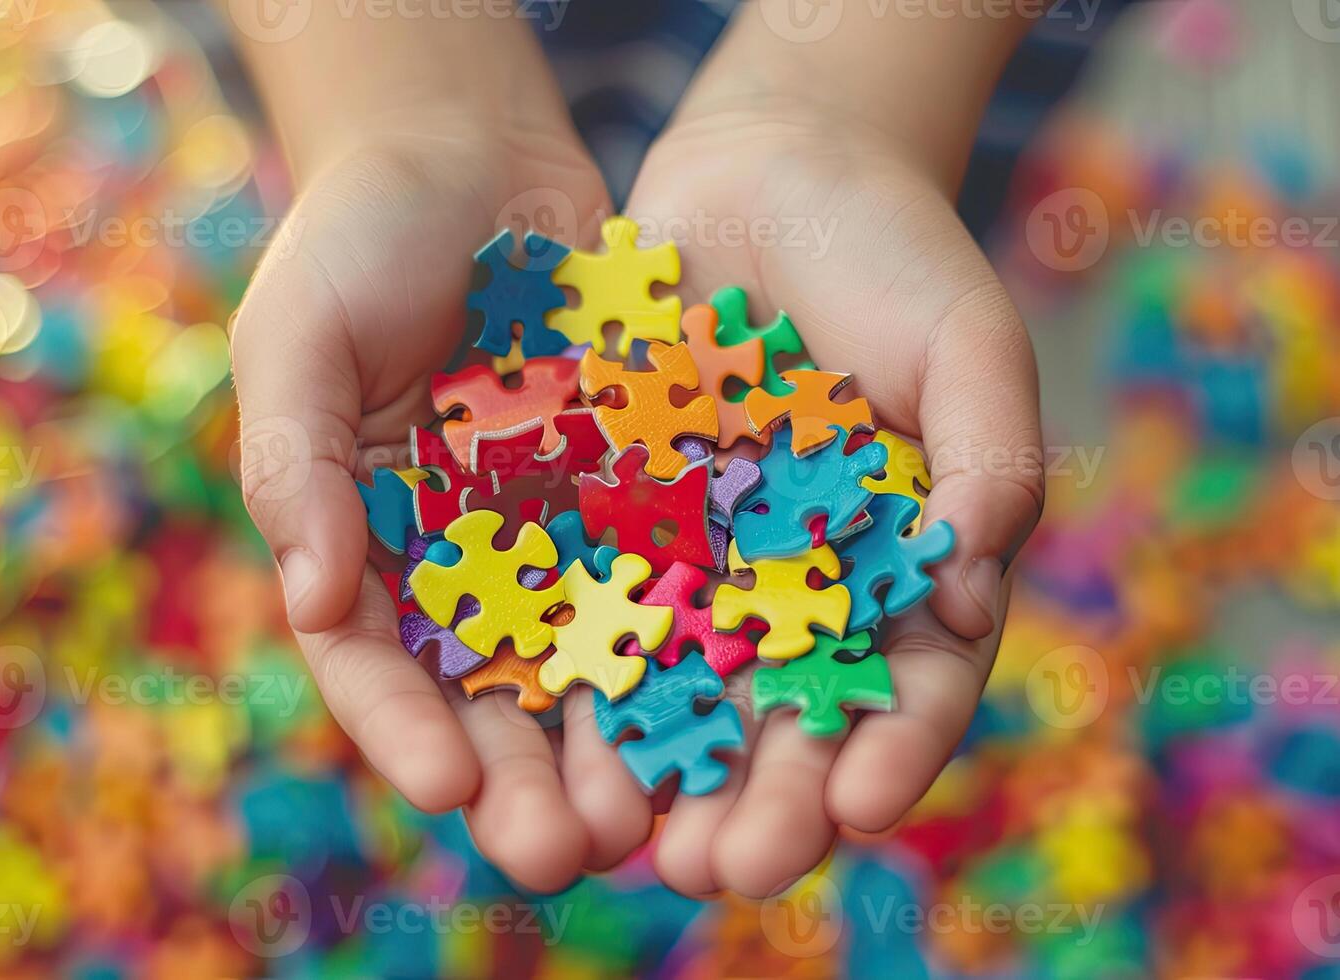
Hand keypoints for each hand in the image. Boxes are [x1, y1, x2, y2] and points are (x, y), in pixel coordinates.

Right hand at [230, 114, 662, 891]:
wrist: (470, 153)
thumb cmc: (356, 239)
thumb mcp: (297, 339)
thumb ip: (294, 464)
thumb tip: (308, 601)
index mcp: (362, 544)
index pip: (376, 662)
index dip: (405, 731)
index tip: (446, 787)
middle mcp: (462, 560)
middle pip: (491, 691)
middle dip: (525, 777)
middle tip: (567, 853)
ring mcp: (553, 530)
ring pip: (589, 658)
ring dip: (620, 743)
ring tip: (656, 820)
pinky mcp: (637, 488)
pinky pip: (667, 570)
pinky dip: (695, 636)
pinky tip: (735, 699)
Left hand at [622, 98, 1043, 897]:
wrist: (772, 169)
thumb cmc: (895, 254)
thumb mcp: (966, 343)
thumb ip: (989, 457)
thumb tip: (973, 585)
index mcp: (901, 573)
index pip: (909, 689)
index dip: (889, 752)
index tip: (856, 805)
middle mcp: (798, 592)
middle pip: (785, 720)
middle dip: (759, 800)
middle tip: (722, 868)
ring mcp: (705, 562)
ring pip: (678, 689)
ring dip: (651, 772)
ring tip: (621, 842)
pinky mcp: (617, 517)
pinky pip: (588, 601)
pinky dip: (567, 669)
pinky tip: (537, 729)